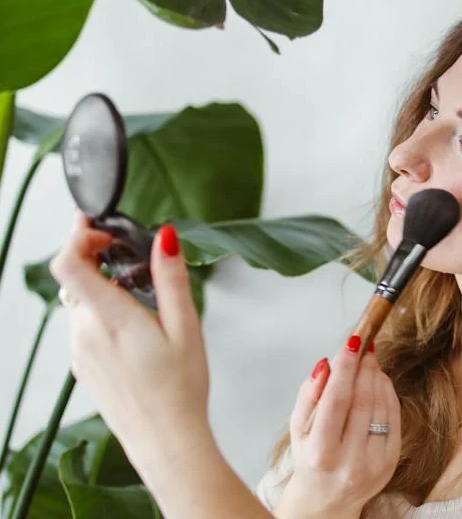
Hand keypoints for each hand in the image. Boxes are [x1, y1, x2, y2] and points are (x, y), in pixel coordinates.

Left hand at [49, 210, 212, 470]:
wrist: (165, 440)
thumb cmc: (180, 388)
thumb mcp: (186, 327)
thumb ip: (171, 278)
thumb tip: (165, 238)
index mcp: (110, 319)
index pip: (68, 264)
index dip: (77, 236)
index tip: (97, 227)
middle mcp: (85, 333)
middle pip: (73, 279)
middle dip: (96, 258)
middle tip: (126, 253)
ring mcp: (79, 352)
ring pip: (78, 303)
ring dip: (100, 287)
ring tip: (137, 294)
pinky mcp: (81, 367)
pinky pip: (83, 326)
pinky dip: (100, 313)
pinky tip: (132, 327)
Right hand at [278, 336, 400, 517]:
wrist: (327, 499)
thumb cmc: (309, 457)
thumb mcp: (297, 428)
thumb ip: (309, 394)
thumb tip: (326, 364)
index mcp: (320, 452)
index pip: (336, 401)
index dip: (346, 368)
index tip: (352, 342)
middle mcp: (349, 461)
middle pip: (362, 401)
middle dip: (363, 368)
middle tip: (364, 345)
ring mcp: (374, 464)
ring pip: (381, 407)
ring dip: (377, 377)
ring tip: (369, 361)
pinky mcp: (391, 462)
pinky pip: (394, 418)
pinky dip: (388, 393)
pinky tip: (379, 380)